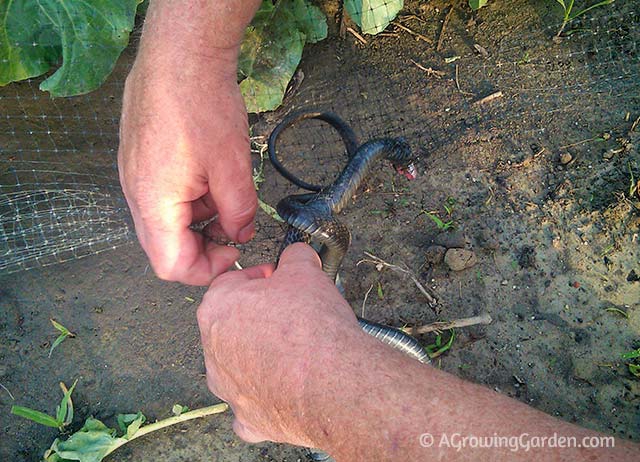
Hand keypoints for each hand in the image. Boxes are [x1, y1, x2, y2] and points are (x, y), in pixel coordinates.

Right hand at [117, 47, 256, 284]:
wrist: (179, 56)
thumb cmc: (200, 103)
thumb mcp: (233, 166)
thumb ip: (239, 211)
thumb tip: (241, 233)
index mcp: (154, 203)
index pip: (172, 266)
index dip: (208, 270)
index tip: (235, 253)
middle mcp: (135, 195)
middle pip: (164, 248)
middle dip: (202, 248)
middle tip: (232, 231)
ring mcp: (133, 177)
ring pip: (164, 223)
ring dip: (197, 222)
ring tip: (224, 196)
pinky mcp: (139, 162)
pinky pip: (160, 198)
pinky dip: (187, 201)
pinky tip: (209, 178)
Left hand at [196, 243, 361, 445]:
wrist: (333, 383)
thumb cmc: (312, 328)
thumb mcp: (305, 271)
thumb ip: (294, 257)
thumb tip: (296, 255)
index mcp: (217, 308)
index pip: (231, 283)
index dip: (260, 279)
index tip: (279, 281)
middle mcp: (213, 350)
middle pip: (232, 324)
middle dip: (259, 316)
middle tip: (291, 313)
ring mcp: (228, 388)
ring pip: (239, 365)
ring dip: (260, 356)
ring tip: (295, 351)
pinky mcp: (248, 418)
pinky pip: (250, 406)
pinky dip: (265, 397)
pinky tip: (286, 389)